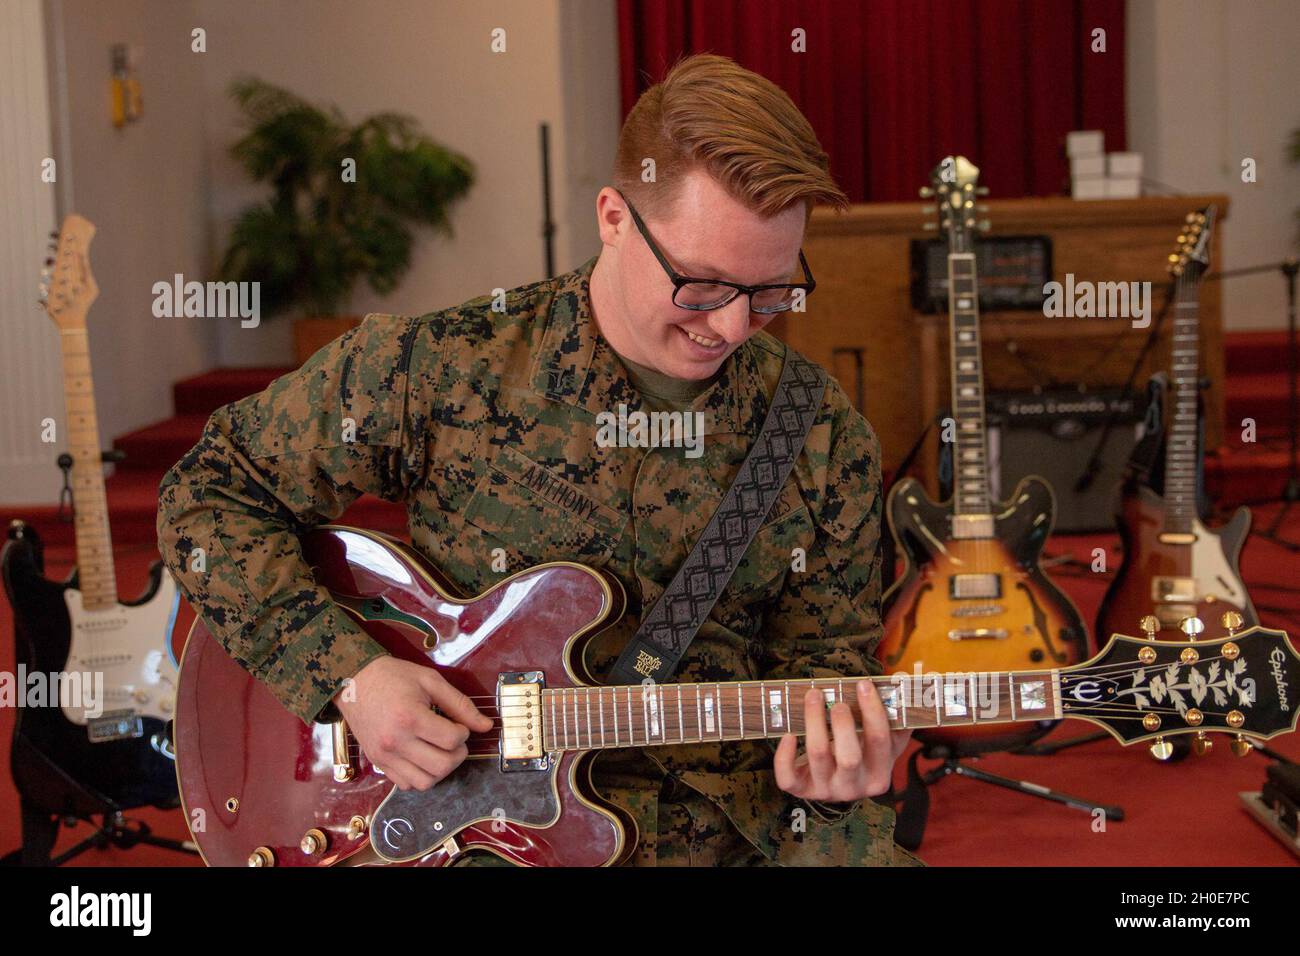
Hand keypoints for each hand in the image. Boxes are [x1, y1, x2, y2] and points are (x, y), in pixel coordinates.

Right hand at [335, 656, 491, 790]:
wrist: (354, 681)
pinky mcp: (378, 763)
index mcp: (410, 717)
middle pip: (442, 766)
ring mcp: (384, 756)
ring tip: (440, 750)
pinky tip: (423, 757)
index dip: (464, 733)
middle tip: (454, 739)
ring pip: (426, 782)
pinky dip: (421, 776)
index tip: (458, 724)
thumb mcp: (430, 681)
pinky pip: (407, 784)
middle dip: (458, 754)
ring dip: (441, 769)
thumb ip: (460, 704)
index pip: (452, 740)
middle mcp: (396, 741)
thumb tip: (486, 726)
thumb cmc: (393, 677)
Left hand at [774, 680, 911, 802]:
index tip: (864, 684)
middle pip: (849, 757)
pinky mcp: (801, 790)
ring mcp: (826, 790)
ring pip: (818, 757)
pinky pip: (787, 778)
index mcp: (880, 776)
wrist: (841, 784)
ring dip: (814, 722)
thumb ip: (896, 714)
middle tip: (836, 701)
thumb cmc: (865, 754)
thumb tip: (901, 678)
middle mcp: (854, 788)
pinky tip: (789, 734)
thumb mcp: (886, 741)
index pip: (880, 742)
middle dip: (842, 724)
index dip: (873, 711)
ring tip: (813, 696)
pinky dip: (784, 756)